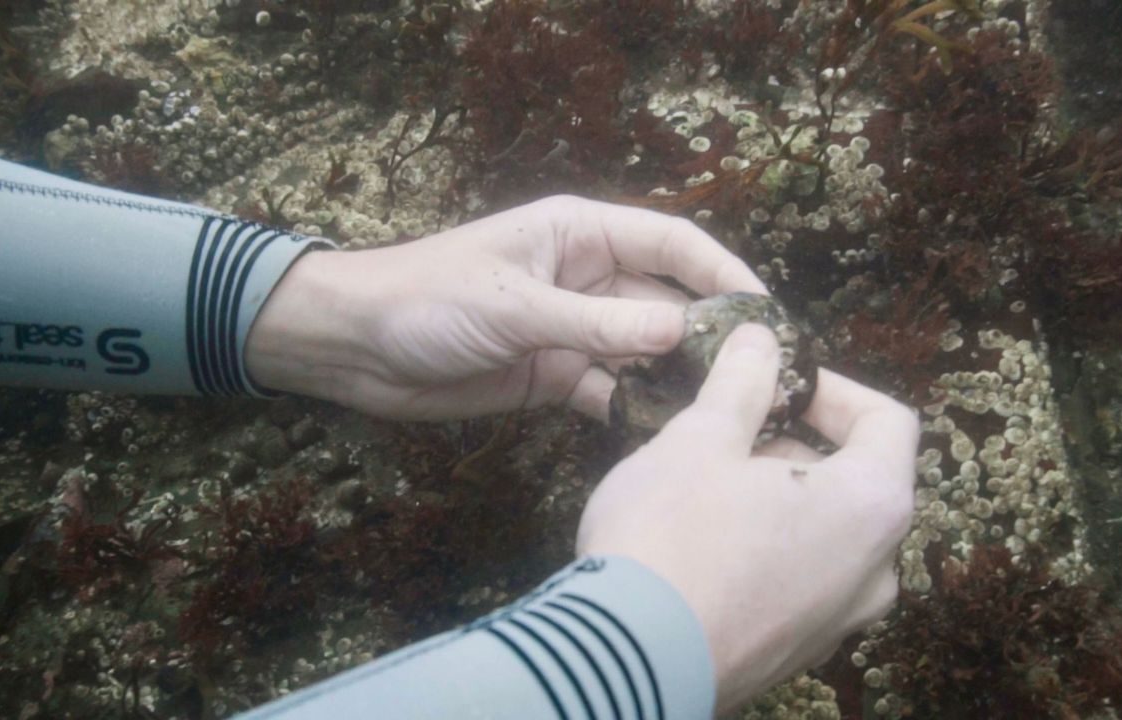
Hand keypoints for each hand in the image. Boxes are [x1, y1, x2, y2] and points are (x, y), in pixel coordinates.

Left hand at [245, 195, 764, 419]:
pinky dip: (636, 407)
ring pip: (644, 350)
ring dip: (677, 376)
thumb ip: (597, 323)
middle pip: (666, 299)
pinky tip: (668, 432)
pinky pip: (611, 389)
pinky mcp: (555, 375)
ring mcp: (574, 329)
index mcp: (580, 234)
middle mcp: (587, 277)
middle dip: (708, 332)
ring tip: (725, 411)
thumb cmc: (428, 301)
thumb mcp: (516, 306)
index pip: (671, 241)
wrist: (356, 348)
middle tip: (759, 376)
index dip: (721, 272)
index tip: (765, 312)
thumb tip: (679, 330)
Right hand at [576, 324, 918, 714]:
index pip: (889, 420)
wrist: (628, 661)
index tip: (776, 382)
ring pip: (827, 533)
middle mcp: (877, 570)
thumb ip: (743, 382)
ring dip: (779, 497)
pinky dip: (768, 549)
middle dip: (794, 444)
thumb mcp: (700, 439)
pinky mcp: (799, 654)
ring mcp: (841, 622)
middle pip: (857, 479)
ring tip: (707, 488)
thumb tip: (763, 337)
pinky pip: (801, 581)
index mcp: (873, 505)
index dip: (833, 387)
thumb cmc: (672, 535)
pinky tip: (703, 546)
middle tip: (726, 433)